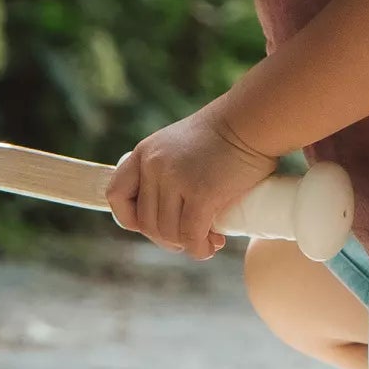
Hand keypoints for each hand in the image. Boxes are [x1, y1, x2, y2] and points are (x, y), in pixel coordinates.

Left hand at [105, 104, 275, 260]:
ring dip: (187, 244)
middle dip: (168, 239)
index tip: (153, 224)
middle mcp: (153, 166)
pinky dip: (201, 248)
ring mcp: (175, 179)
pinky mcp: (201, 193)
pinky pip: (191, 236)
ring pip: (169, 233)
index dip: (130, 218)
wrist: (252, 120)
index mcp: (144, 153)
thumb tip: (168, 212)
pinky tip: (213, 245)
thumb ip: (166, 169)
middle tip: (191, 237)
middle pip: (146, 223)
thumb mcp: (179, 145)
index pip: (116, 195)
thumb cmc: (225, 135)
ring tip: (208, 239)